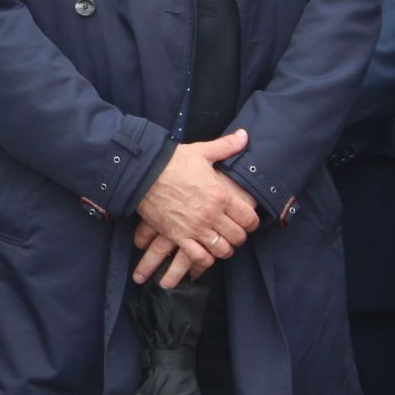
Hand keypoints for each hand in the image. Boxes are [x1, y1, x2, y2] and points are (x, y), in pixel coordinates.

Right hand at [133, 129, 259, 284]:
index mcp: (221, 195)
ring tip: (219, 243)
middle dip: (238, 237)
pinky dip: (204, 259)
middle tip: (232, 232)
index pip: (249, 219)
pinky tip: (203, 253)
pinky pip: (198, 257)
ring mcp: (194, 228)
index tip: (246, 221)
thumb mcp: (202, 152)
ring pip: (221, 250)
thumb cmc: (172, 161)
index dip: (251, 223)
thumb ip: (226, 146)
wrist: (143, 172)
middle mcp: (211, 215)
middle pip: (237, 237)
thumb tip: (244, 135)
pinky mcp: (177, 236)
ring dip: (223, 249)